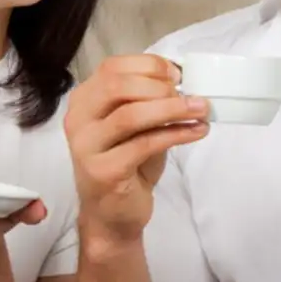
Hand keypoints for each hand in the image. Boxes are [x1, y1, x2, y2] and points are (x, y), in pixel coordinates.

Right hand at [63, 54, 209, 249]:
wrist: (112, 215)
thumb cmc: (126, 164)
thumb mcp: (135, 125)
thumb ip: (147, 100)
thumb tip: (182, 79)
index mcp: (84, 100)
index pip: (113, 67)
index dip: (149, 66)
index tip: (178, 75)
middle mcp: (78, 119)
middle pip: (117, 86)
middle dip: (159, 86)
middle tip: (189, 95)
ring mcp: (87, 146)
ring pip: (130, 115)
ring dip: (172, 109)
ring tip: (202, 109)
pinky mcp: (104, 171)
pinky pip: (144, 144)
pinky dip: (176, 133)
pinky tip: (196, 131)